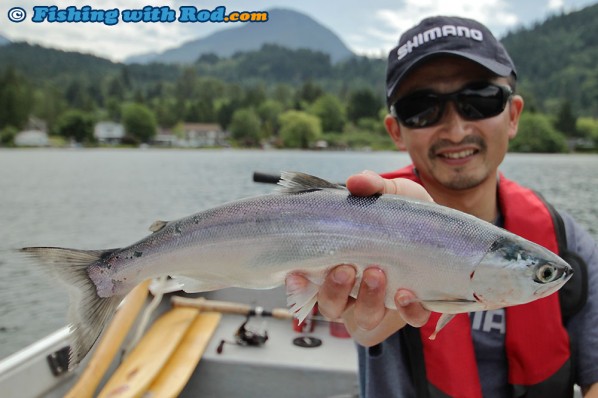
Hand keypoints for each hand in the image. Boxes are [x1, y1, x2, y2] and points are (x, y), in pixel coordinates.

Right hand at [286, 170, 431, 346]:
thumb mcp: (391, 194)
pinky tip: (407, 294)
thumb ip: (373, 186)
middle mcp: (354, 292)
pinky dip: (407, 310)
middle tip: (346, 268)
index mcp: (338, 265)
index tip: (296, 274)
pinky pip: (408, 320)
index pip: (308, 283)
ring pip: (365, 317)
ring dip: (367, 299)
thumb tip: (355, 182)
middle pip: (332, 305)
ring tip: (376, 273)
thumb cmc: (406, 216)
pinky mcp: (411, 311)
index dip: (298, 286)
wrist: (446, 230)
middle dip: (335, 290)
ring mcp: (382, 305)